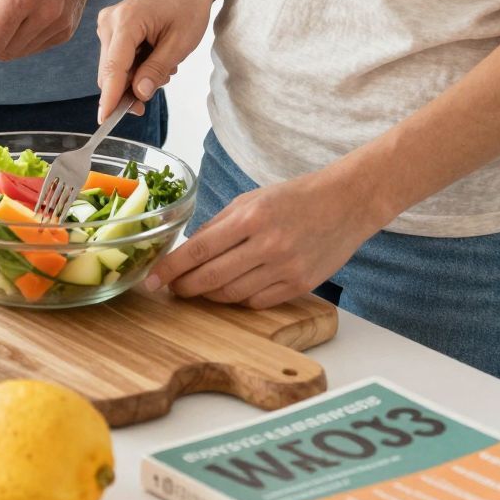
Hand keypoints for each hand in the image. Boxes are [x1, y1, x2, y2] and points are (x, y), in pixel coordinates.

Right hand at [97, 0, 218, 118]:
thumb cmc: (187, 7)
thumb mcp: (180, 43)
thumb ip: (157, 69)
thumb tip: (138, 94)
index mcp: (127, 21)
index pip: (114, 67)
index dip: (110, 96)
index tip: (105, 119)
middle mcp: (110, 22)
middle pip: (110, 71)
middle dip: (127, 90)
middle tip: (153, 94)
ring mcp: (107, 24)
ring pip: (112, 68)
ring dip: (133, 78)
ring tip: (162, 66)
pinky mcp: (110, 28)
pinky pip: (116, 60)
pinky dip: (132, 68)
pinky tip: (152, 59)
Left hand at [147, 165, 381, 307]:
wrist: (346, 203)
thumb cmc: (296, 197)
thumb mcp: (252, 199)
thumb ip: (219, 225)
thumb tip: (189, 250)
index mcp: (251, 217)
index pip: (199, 249)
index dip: (171, 268)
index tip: (152, 279)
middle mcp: (268, 245)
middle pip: (211, 278)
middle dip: (185, 287)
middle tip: (172, 289)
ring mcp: (286, 268)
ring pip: (232, 295)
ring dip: (210, 294)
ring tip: (199, 288)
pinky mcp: (300, 285)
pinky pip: (257, 302)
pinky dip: (239, 299)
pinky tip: (232, 290)